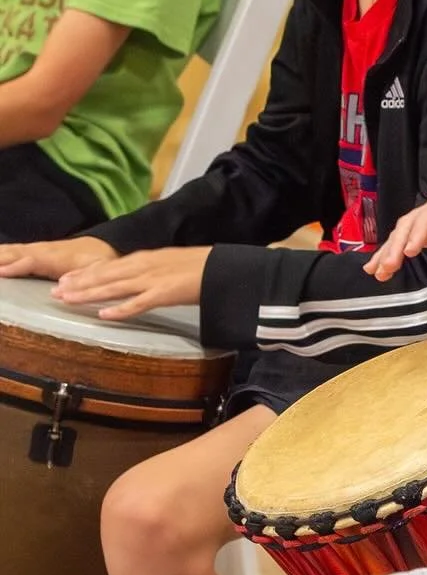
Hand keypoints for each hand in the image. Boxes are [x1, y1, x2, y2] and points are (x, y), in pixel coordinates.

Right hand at [0, 235, 115, 278]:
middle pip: (14, 253)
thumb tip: (59, 290)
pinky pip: (12, 251)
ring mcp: (36, 249)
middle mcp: (42, 250)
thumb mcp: (99, 269)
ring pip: (11, 251)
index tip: (1, 272)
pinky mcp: (33, 251)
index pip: (32, 260)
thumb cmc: (101, 261)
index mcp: (57, 257)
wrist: (103, 246)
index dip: (16, 266)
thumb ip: (83, 278)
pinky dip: (0, 253)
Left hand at [53, 247, 209, 318]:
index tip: (65, 279)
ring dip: (89, 294)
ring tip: (67, 300)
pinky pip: (138, 303)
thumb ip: (153, 272)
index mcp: (145, 259)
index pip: (108, 266)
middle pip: (104, 276)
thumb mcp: (170, 264)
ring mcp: (152, 280)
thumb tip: (140, 281)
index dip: (85, 273)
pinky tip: (104, 315)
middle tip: (55, 291)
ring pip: (113, 287)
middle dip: (78, 284)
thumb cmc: (201, 267)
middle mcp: (143, 267)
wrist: (223, 267)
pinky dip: (120, 309)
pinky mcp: (164, 294)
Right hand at [365, 191, 426, 280]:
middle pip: (411, 224)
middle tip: (388, 267)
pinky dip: (392, 256)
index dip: (419, 232)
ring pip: (402, 234)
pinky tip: (379, 271)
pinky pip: (405, 244)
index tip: (410, 252)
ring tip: (375, 271)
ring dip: (388, 252)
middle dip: (397, 245)